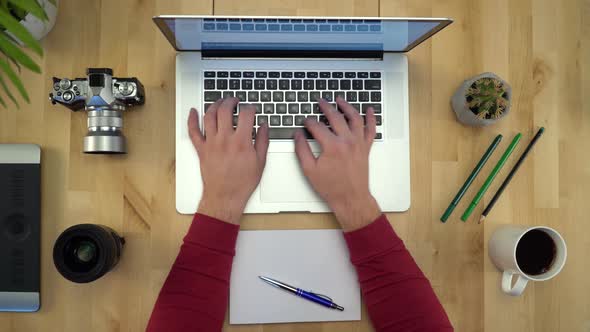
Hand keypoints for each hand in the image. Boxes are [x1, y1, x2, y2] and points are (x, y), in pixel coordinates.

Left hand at [188, 98, 268, 223]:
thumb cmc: (242, 183)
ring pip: (209, 116)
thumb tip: (264, 126)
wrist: (225, 197)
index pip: (246, 114)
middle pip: (225, 110)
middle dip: (231, 101)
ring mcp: (211, 143)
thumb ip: (263, 141)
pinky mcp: (201, 149)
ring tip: (220, 102)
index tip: (252, 108)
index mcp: (242, 142)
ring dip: (214, 105)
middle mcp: (225, 139)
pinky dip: (192, 119)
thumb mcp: (260, 162)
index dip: (250, 107)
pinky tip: (193, 111)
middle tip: (235, 100)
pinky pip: (193, 131)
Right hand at [294, 97, 380, 230]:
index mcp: (332, 146)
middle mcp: (347, 141)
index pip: (317, 127)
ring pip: (354, 118)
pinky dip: (371, 118)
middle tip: (320, 101)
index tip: (305, 121)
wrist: (351, 198)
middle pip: (336, 117)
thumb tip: (297, 135)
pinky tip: (369, 110)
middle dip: (326, 107)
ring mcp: (358, 143)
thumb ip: (301, 150)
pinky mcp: (365, 148)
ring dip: (347, 106)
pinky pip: (371, 129)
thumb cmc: (331, 187)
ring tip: (339, 100)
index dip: (309, 122)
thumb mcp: (310, 170)